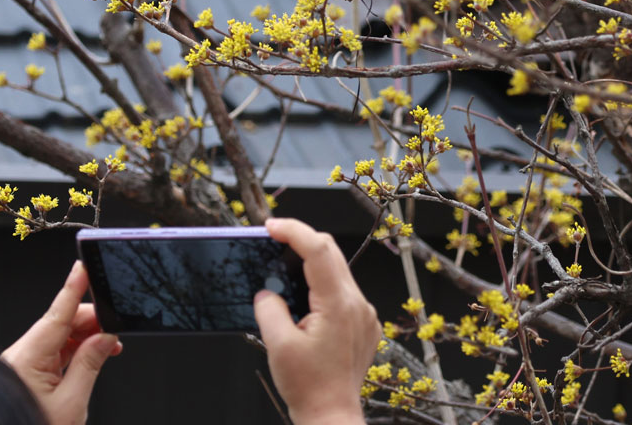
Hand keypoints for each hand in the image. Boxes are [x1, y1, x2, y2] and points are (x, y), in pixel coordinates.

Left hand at [2, 261, 122, 424]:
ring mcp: (23, 364)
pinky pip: (54, 352)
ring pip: (59, 338)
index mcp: (27, 359)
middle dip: (91, 322)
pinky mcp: (27, 373)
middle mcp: (21, 357)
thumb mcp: (71, 403)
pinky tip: (92, 355)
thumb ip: (90, 365)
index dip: (72, 288)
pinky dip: (75, 351)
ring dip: (85, 338)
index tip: (83, 267)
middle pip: (60, 324)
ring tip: (109, 347)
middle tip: (116, 328)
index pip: (56, 314)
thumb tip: (105, 339)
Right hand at [254, 218, 378, 424]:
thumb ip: (269, 308)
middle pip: (331, 253)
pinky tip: (304, 294)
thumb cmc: (308, 387)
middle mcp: (357, 305)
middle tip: (274, 237)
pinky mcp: (365, 324)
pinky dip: (323, 282)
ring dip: (312, 261)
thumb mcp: (278, 345)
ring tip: (284, 263)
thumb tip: (267, 291)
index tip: (272, 226)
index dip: (294, 231)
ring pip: (338, 270)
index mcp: (338, 305)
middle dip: (301, 239)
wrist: (331, 416)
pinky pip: (344, 290)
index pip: (318, 251)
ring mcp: (365, 314)